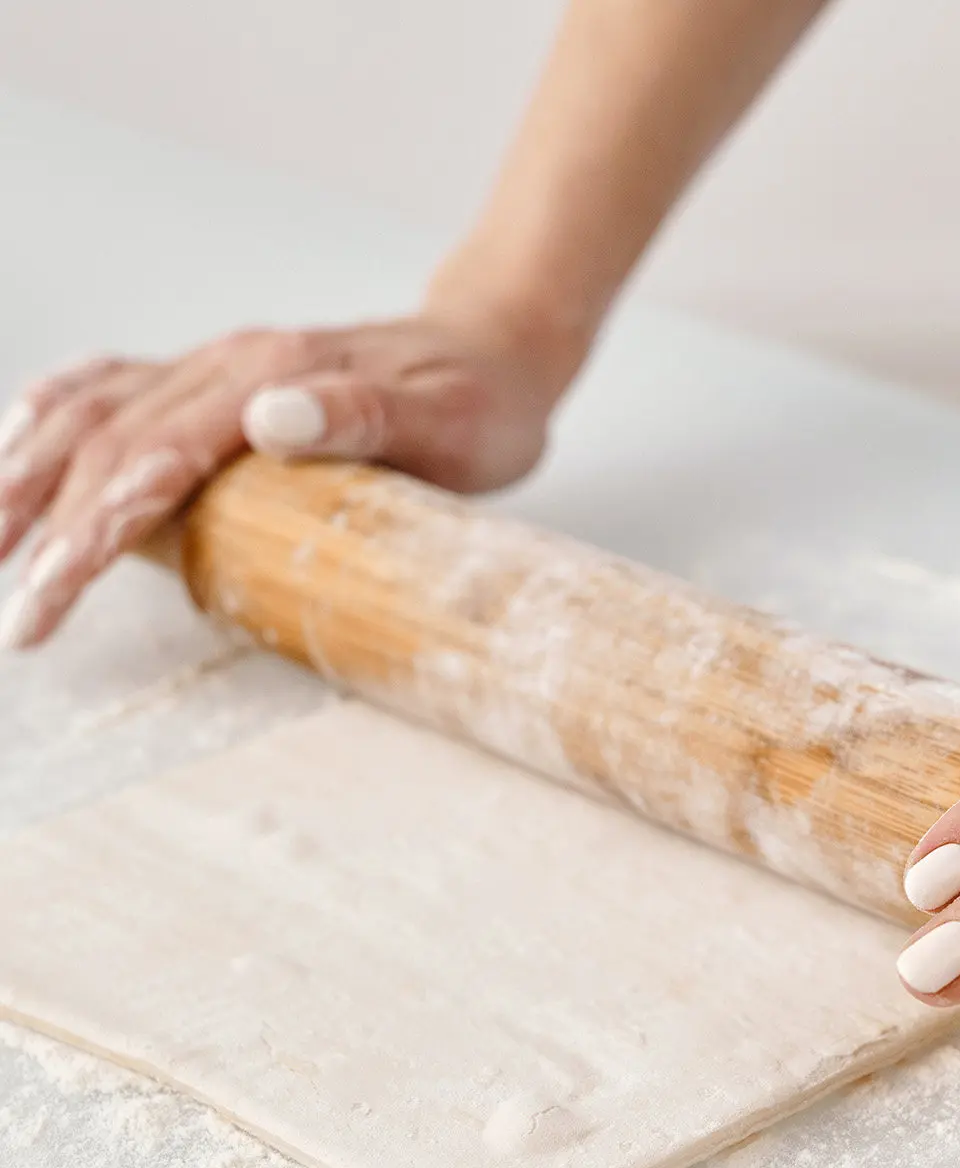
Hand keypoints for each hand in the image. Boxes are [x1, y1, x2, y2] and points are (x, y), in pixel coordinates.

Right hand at [0, 295, 577, 649]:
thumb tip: (268, 417)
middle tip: (10, 614)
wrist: (499, 349)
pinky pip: (117, 386)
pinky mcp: (222, 376)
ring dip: (23, 470)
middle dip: (36, 526)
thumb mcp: (448, 424)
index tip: (41, 601)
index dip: (85, 537)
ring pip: (89, 407)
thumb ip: (361, 417)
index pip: (148, 463)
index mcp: (269, 377)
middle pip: (100, 442)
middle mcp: (228, 363)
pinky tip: (18, 443)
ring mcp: (219, 366)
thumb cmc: (480, 403)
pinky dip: (57, 417)